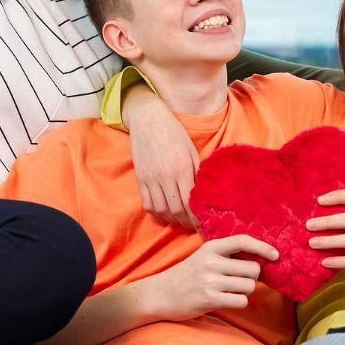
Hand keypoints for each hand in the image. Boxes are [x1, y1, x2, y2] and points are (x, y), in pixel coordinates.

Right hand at [125, 85, 199, 227]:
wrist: (149, 119)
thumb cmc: (175, 133)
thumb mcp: (192, 151)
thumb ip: (197, 173)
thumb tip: (204, 195)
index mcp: (182, 168)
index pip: (190, 202)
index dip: (198, 218)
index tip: (204, 225)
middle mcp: (165, 176)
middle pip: (176, 210)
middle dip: (187, 222)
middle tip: (194, 225)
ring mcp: (150, 179)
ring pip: (161, 210)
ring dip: (172, 219)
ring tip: (181, 220)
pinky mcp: (140, 179)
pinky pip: (147, 203)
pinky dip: (157, 212)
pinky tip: (166, 211)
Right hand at [147, 235, 278, 320]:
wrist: (161, 294)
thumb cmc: (187, 275)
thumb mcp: (204, 257)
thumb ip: (226, 255)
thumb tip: (260, 258)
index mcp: (211, 247)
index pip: (243, 241)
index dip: (263, 247)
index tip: (276, 255)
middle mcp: (212, 262)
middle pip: (253, 269)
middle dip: (251, 277)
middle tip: (239, 280)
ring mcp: (211, 281)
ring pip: (249, 286)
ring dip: (244, 291)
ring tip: (229, 291)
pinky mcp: (210, 299)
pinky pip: (241, 301)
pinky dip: (238, 302)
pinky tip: (225, 300)